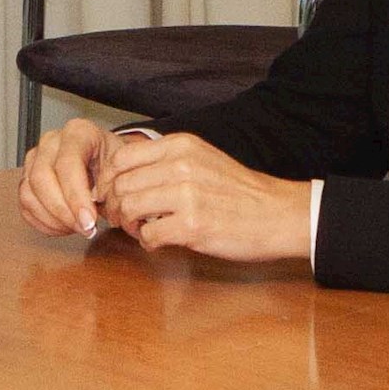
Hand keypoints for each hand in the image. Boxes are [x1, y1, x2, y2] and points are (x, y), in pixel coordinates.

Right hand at [16, 121, 115, 236]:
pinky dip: (43, 223)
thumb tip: (95, 206)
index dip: (76, 197)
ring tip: (77, 228)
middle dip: (62, 211)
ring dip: (52, 219)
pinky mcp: (27, 179)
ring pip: (28, 193)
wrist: (107, 163)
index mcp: (78, 132)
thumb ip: (111, 186)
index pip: (67, 165)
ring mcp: (35, 159)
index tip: (89, 221)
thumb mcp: (123, 169)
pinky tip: (64, 227)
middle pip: (41, 178)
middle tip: (84, 229)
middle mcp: (51, 142)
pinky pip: (25, 205)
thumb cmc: (115, 164)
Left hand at [97, 131, 313, 263]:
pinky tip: (160, 242)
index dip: (111, 181)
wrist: (277, 213)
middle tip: (127, 220)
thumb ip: (165, 162)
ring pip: (129, 208)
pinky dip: (148, 243)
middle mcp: (181, 165)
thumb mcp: (202, 159)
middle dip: (117, 207)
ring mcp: (186, 195)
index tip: (116, 196)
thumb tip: (122, 176)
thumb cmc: (238, 191)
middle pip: (120, 186)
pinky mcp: (192, 225)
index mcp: (180, 145)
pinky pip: (148, 235)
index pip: (121, 158)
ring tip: (142, 231)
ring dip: (129, 225)